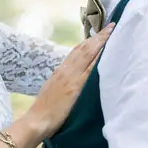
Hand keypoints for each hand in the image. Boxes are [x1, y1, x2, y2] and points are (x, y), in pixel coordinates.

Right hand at [28, 24, 113, 139]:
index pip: (76, 50)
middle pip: (84, 48)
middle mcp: (66, 70)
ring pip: (87, 53)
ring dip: (100, 41)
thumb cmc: (44, 111)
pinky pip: (90, 69)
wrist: (36, 121)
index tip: (98, 32)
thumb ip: (62, 82)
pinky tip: (106, 51)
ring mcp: (71, 78)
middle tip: (110, 26)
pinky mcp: (75, 87)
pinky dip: (98, 58)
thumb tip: (71, 79)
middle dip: (98, 36)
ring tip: (111, 31)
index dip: (88, 40)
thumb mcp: (52, 90)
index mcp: (60, 71)